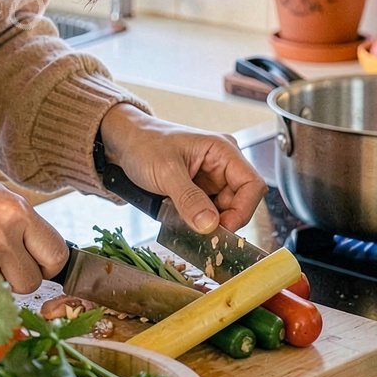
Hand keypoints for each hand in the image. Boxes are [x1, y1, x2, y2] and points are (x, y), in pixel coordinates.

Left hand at [98, 105, 265, 234]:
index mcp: (223, 151)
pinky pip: (209, 212)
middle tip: (201, 234)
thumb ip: (189, 199)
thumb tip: (210, 225)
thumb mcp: (166, 172)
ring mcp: (213, 178)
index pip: (252, 185)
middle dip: (223, 220)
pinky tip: (183, 220)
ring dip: (209, 222)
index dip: (243, 210)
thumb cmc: (144, 145)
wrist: (124, 142)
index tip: (221, 229)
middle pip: (240, 202)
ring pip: (225, 211)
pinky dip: (199, 221)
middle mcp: (223, 164)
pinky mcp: (201, 190)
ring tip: (186, 223)